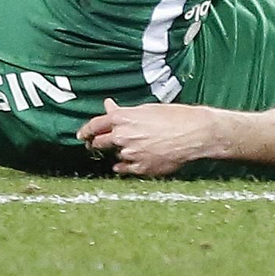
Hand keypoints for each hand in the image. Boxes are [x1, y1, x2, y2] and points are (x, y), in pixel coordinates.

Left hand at [77, 98, 215, 176]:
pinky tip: (132, 160)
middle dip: (97, 143)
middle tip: (99, 144)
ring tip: (133, 147)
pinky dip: (125, 165)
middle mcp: (123, 137)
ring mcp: (131, 154)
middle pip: (99, 143)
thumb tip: (108, 106)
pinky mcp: (141, 169)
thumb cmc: (173, 116)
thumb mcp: (146, 109)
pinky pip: (124, 169)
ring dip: (119, 152)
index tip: (81, 135)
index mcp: (123, 118)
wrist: (193, 133)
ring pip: (115, 155)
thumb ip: (123, 112)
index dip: (86, 130)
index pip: (95, 125)